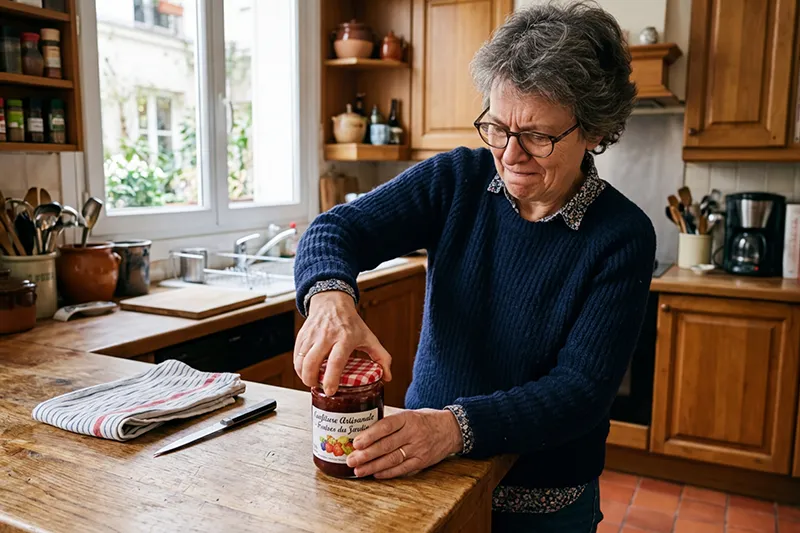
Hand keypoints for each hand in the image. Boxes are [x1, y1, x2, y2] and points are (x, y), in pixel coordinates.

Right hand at [294, 290, 391, 395]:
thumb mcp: (369, 337)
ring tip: (312, 380)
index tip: (330, 391)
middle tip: (318, 387)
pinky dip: (298, 367)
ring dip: (303, 375)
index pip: (336, 362)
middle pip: (312, 362)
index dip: (331, 379)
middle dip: (311, 380)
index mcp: (344, 338)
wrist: (332, 303)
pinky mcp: (302, 336)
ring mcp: (312, 336)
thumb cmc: (351, 323)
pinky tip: (306, 371)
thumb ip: (381, 356)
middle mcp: (326, 336)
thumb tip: (387, 377)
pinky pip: (296, 356)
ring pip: (301, 360)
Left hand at [346, 409, 462, 478]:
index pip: (386, 426)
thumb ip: (391, 422)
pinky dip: (388, 473)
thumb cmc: (425, 420)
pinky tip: (375, 474)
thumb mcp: (410, 414)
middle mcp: (414, 433)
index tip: (356, 442)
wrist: (452, 428)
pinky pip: (403, 469)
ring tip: (358, 470)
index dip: (370, 435)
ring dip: (373, 466)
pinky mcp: (423, 461)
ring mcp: (419, 448)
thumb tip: (364, 430)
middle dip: (366, 454)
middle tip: (351, 460)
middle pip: (387, 445)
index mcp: (408, 418)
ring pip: (393, 459)